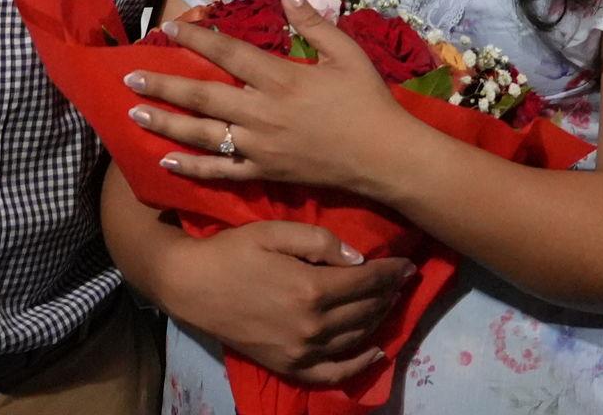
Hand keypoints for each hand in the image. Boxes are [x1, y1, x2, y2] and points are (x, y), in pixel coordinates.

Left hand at [125, 0, 413, 198]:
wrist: (385, 158)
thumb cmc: (367, 101)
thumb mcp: (345, 53)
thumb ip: (312, 23)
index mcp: (281, 79)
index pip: (229, 54)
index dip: (197, 40)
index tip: (169, 30)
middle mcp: (263, 114)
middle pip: (203, 96)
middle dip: (164, 86)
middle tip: (130, 79)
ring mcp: (261, 148)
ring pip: (204, 135)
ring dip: (166, 123)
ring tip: (135, 114)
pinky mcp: (266, 174)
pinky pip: (222, 171)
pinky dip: (192, 167)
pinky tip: (167, 162)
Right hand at [154, 220, 413, 387]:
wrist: (193, 286)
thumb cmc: (234, 251)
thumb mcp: (275, 231)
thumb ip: (319, 241)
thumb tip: (358, 258)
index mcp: (311, 288)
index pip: (365, 282)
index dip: (390, 273)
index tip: (408, 264)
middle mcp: (312, 326)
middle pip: (365, 310)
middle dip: (389, 293)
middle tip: (405, 279)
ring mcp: (302, 351)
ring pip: (356, 338)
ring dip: (379, 320)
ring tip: (391, 301)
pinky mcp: (290, 366)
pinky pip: (335, 372)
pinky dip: (360, 363)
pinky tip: (376, 350)